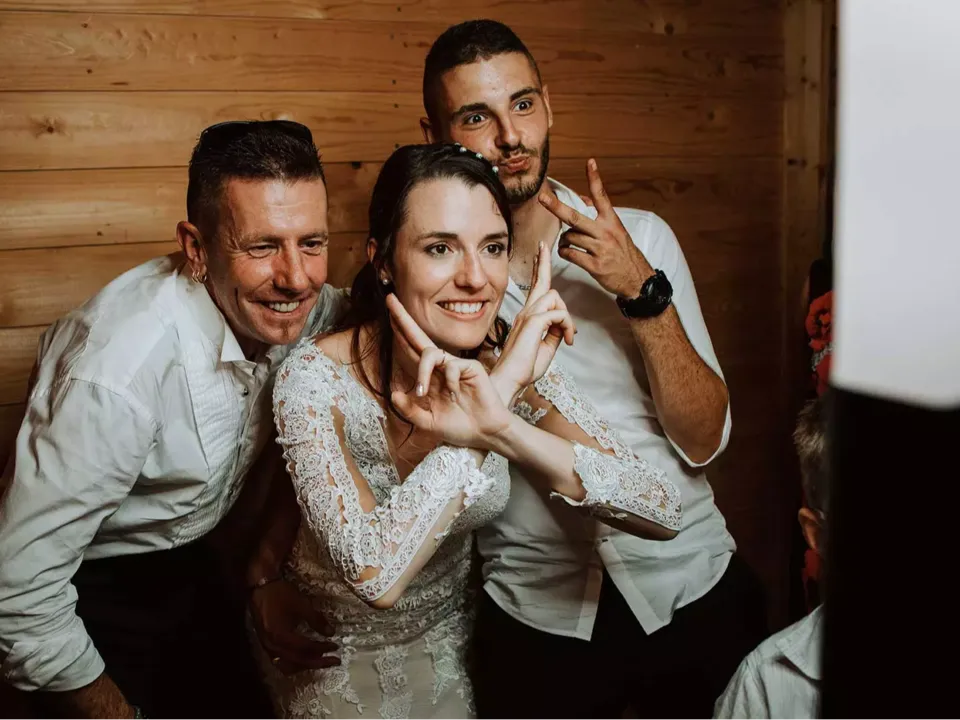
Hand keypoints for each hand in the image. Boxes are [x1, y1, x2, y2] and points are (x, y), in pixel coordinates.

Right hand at [248, 579, 339, 674]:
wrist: (260, 587)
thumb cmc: (281, 594)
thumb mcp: (302, 605)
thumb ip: (316, 620)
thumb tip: (331, 633)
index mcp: (281, 636)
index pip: (306, 648)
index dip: (322, 649)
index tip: (335, 647)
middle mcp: (273, 646)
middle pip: (298, 661)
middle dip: (318, 662)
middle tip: (334, 661)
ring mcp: (267, 647)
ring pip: (288, 665)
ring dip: (305, 665)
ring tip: (320, 660)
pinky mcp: (266, 645)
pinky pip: (280, 661)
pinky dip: (294, 662)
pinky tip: (303, 658)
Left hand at [387, 294, 512, 446]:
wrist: (484, 434)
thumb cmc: (459, 427)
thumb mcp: (428, 422)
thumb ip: (410, 410)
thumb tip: (393, 393)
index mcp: (430, 378)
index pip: (411, 352)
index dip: (399, 335)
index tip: (386, 316)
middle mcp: (441, 367)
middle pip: (418, 338)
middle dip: (403, 319)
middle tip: (389, 299)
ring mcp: (455, 365)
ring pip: (430, 354)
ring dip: (422, 373)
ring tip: (423, 393)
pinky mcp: (470, 367)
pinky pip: (452, 367)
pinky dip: (449, 383)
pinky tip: (455, 395)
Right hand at [490, 241, 574, 402]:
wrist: (509, 381)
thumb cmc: (523, 369)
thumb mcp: (546, 348)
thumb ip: (555, 333)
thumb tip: (565, 324)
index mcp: (527, 317)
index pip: (535, 288)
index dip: (538, 270)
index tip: (540, 255)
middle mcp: (525, 312)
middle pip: (540, 281)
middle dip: (543, 262)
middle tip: (543, 244)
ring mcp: (527, 316)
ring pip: (554, 297)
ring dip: (567, 317)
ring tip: (568, 337)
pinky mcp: (532, 323)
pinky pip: (558, 313)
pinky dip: (567, 326)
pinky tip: (567, 341)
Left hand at [539, 158, 654, 297]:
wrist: (637, 279)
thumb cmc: (624, 254)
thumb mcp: (617, 231)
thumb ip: (600, 216)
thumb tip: (583, 199)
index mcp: (612, 221)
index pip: (602, 196)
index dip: (595, 178)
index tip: (590, 162)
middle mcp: (605, 232)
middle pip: (574, 217)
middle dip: (556, 207)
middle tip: (542, 198)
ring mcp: (600, 249)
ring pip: (569, 237)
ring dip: (565, 240)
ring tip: (570, 244)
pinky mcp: (594, 265)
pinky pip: (570, 254)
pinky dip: (565, 252)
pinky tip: (569, 253)